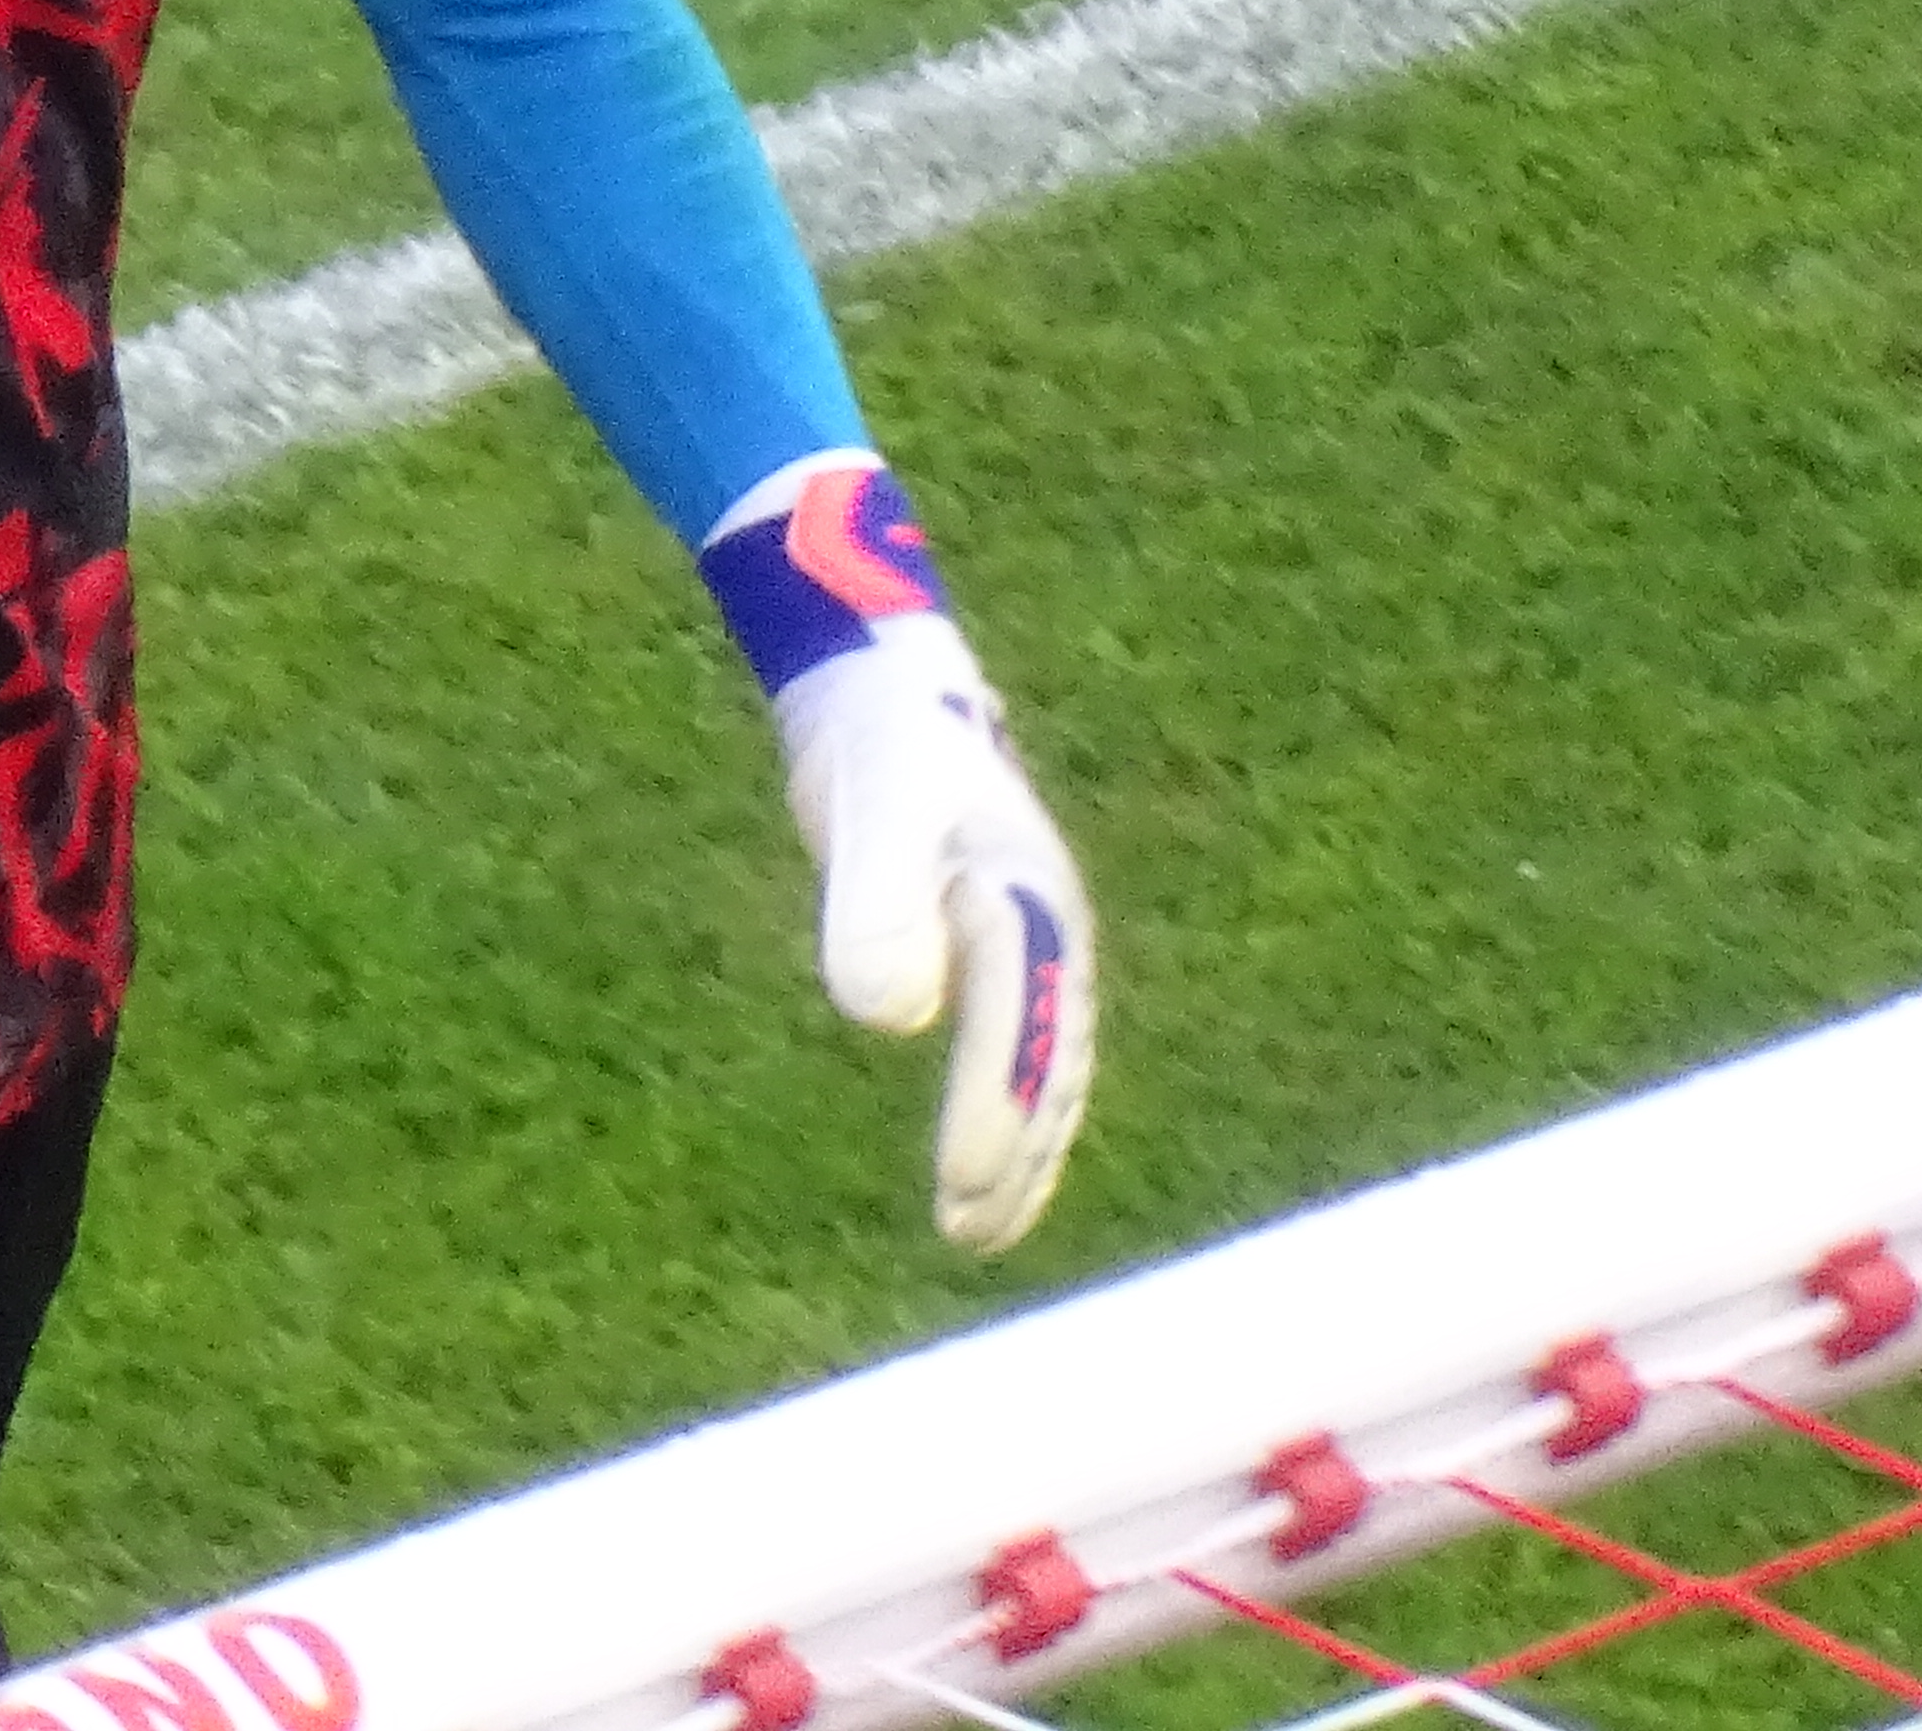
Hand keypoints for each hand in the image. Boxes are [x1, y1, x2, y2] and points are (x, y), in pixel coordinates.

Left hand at [774, 615, 1096, 1253]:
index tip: (960, 1183)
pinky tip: (984, 1165)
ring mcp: (1030, 944)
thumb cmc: (885, 746)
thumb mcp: (873, 812)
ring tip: (974, 1225)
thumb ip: (875, 904)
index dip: (994, 1109)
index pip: (1020, 1027)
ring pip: (1045, 1067)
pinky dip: (1008, 1109)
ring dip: (1019, 1146)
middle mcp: (1047, 931)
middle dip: (1017, 1150)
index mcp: (1028, 899)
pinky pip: (1019, 1047)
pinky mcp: (993, 950)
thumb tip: (890, 1018)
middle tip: (968, 1229)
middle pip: (1049, 1062)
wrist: (886, 692)